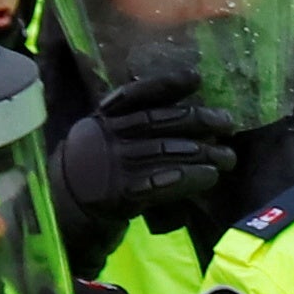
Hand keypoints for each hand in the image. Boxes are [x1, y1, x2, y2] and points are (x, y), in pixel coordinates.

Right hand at [49, 77, 235, 238]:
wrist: (65, 215)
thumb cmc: (93, 178)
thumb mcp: (102, 144)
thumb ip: (129, 129)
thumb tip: (184, 119)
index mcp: (102, 120)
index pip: (135, 95)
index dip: (166, 84)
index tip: (195, 77)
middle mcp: (106, 137)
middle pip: (159, 121)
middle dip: (198, 119)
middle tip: (227, 122)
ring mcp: (114, 164)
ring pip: (167, 150)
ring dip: (204, 153)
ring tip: (228, 157)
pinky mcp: (123, 193)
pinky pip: (164, 181)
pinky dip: (191, 178)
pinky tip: (210, 177)